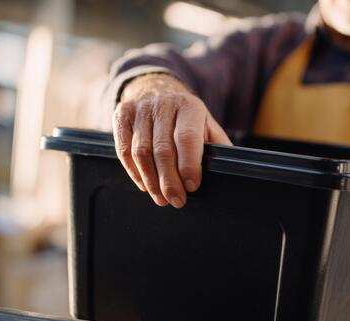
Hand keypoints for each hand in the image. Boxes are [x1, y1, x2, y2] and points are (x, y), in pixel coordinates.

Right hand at [113, 74, 230, 207]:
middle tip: (176, 200)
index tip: (191, 187)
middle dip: (169, 180)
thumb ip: (218, 148)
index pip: (186, 137)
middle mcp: (164, 104)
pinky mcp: (122, 114)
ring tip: (161, 198)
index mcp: (190, 107)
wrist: (158, 91)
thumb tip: (228, 173)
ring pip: (141, 152)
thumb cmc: (188, 119)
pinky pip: (123, 150)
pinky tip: (145, 184)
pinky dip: (134, 172)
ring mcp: (140, 109)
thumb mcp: (208, 127)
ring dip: (151, 180)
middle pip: (162, 149)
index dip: (188, 165)